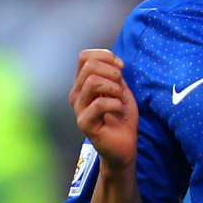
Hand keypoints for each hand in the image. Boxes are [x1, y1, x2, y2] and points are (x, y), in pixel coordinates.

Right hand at [70, 49, 137, 171]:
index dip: (105, 56)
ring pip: (93, 82)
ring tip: (121, 100)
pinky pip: (100, 104)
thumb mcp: (121, 89)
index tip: (121, 68)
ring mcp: (79, 108)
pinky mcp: (84, 123)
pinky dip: (116, 104)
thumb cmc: (122, 117)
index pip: (85, 56)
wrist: (124, 145)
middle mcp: (77, 93)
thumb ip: (114, 74)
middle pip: (90, 66)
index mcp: (83, 82)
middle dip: (112, 73)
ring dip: (114, 88)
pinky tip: (120, 111)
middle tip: (121, 88)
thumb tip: (114, 62)